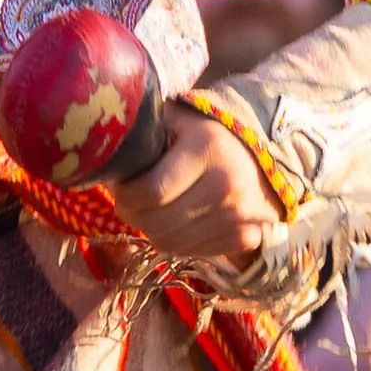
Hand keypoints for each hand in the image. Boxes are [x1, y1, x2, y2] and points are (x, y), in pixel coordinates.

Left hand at [108, 105, 279, 264]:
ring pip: (171, 243)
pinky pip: (192, 252)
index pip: (151, 191)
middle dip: (132, 214)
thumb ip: (145, 131)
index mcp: (207, 150)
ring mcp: (240, 218)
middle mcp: (227, 187)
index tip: (117, 185)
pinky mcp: (246, 239)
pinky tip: (173, 221)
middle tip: (126, 201)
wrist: (266, 153)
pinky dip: (175, 241)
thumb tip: (104, 152)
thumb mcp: (177, 118)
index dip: (124, 194)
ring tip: (147, 211)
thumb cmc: (208, 132)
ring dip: (151, 230)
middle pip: (158, 223)